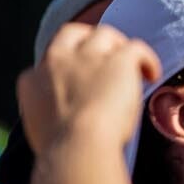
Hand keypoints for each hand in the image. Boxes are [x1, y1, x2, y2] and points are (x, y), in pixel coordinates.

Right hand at [18, 22, 157, 156]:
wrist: (77, 147)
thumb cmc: (61, 150)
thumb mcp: (41, 128)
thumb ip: (50, 111)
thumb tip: (68, 116)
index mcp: (32, 80)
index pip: (47, 62)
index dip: (65, 67)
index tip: (77, 80)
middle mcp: (57, 61)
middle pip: (71, 33)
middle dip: (86, 38)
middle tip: (104, 55)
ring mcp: (88, 56)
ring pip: (104, 34)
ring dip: (117, 47)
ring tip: (129, 66)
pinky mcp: (118, 58)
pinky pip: (136, 47)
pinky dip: (147, 59)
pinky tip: (151, 75)